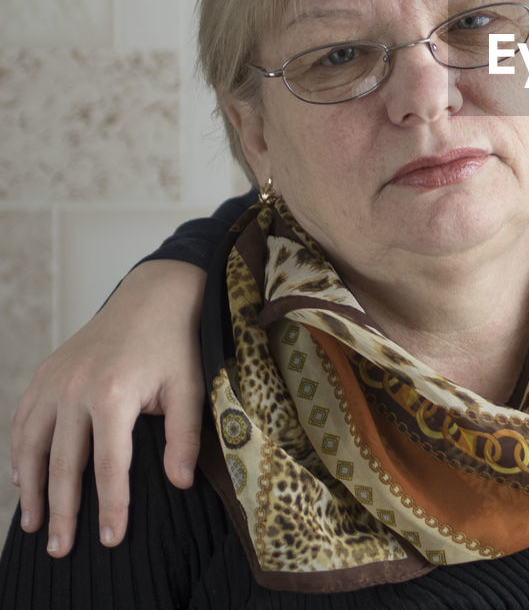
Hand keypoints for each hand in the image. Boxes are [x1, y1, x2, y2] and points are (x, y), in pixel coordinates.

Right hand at [9, 260, 206, 556]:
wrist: (151, 296)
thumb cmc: (174, 344)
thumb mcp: (190, 387)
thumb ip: (184, 436)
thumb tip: (180, 483)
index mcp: (114, 395)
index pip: (109, 466)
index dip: (110, 506)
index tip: (111, 539)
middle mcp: (75, 389)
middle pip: (64, 465)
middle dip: (63, 512)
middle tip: (60, 550)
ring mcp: (54, 380)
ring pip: (34, 446)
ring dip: (32, 489)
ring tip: (35, 525)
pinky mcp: (44, 372)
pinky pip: (23, 420)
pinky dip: (20, 452)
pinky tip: (24, 478)